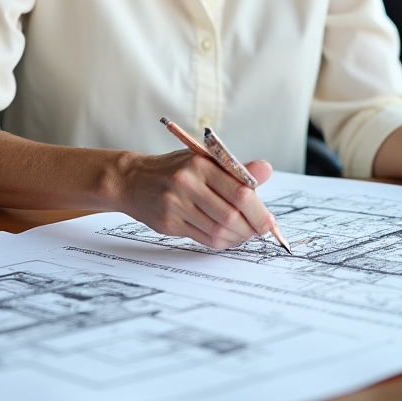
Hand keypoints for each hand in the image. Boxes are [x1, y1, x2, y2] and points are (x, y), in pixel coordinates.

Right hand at [116, 150, 274, 248]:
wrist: (132, 179)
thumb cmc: (174, 169)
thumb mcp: (203, 159)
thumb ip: (235, 169)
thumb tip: (266, 170)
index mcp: (200, 164)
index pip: (239, 191)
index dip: (259, 211)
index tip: (269, 222)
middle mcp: (186, 184)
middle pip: (230, 215)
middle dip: (250, 228)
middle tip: (258, 230)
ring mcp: (175, 205)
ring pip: (217, 231)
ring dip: (237, 237)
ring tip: (243, 234)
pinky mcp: (169, 223)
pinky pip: (203, 238)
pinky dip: (221, 241)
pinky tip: (226, 237)